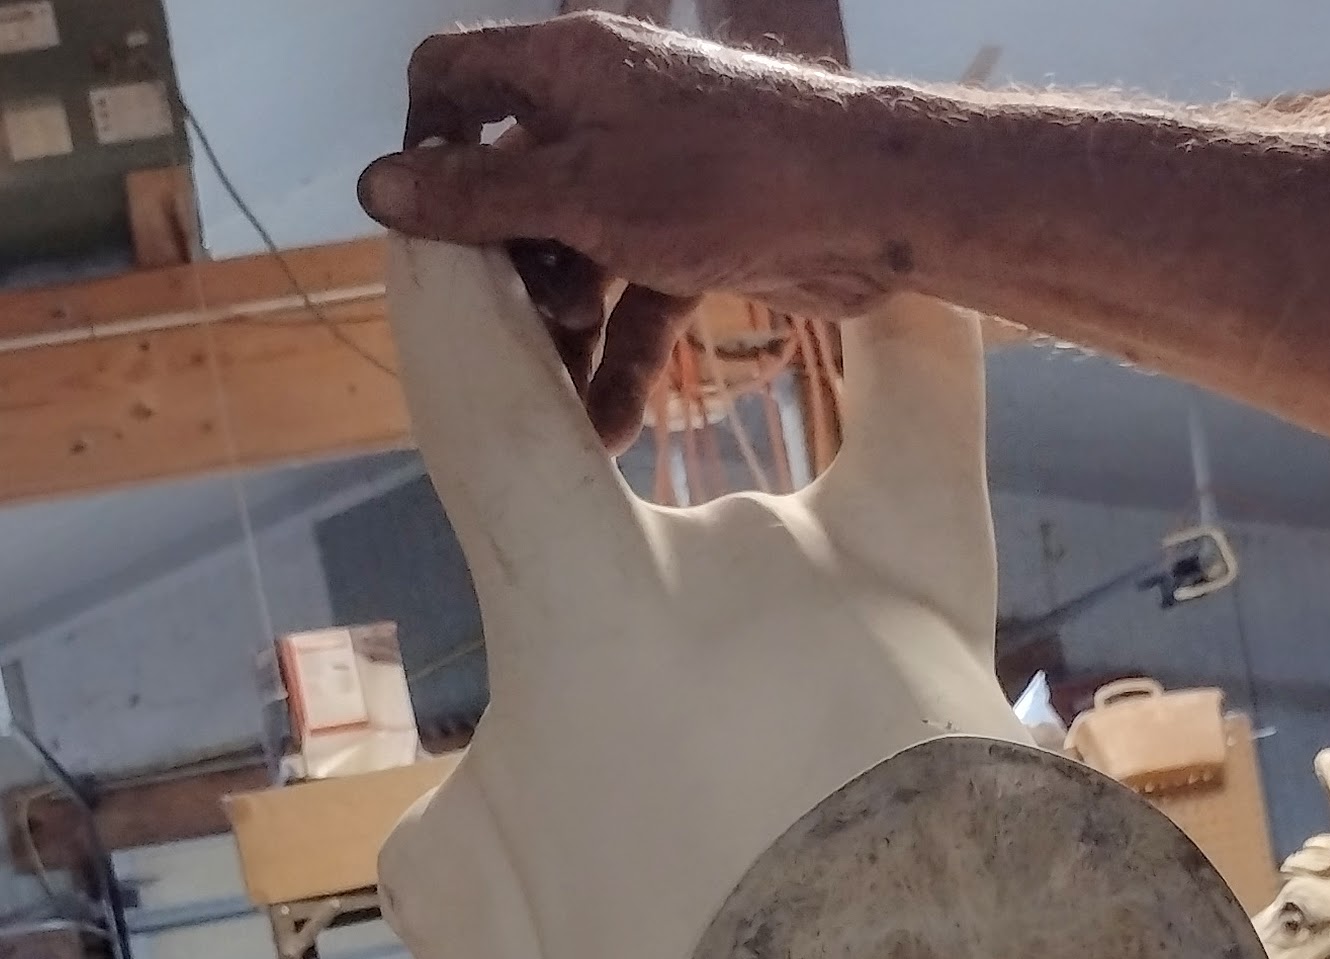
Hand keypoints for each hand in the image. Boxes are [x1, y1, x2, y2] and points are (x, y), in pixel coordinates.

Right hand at [358, 14, 898, 450]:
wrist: (861, 206)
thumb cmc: (721, 174)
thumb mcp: (580, 193)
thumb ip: (480, 196)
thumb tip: (378, 189)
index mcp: (560, 69)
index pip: (452, 78)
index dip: (423, 143)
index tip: (425, 223)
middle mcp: (597, 115)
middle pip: (508, 189)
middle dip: (504, 271)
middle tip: (511, 335)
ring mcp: (645, 181)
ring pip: (572, 257)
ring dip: (562, 332)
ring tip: (566, 400)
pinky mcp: (690, 241)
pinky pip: (633, 300)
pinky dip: (621, 357)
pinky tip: (612, 428)